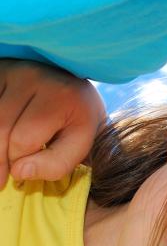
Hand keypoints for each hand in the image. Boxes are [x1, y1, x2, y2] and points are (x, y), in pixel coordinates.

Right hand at [0, 59, 105, 185]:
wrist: (74, 89)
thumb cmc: (76, 122)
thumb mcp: (79, 145)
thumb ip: (56, 165)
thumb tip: (19, 171)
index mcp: (66, 96)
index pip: (24, 140)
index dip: (19, 163)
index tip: (19, 173)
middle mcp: (40, 77)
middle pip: (1, 130)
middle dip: (1, 158)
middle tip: (4, 173)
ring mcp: (17, 71)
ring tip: (2, 158)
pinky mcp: (2, 71)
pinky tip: (2, 136)